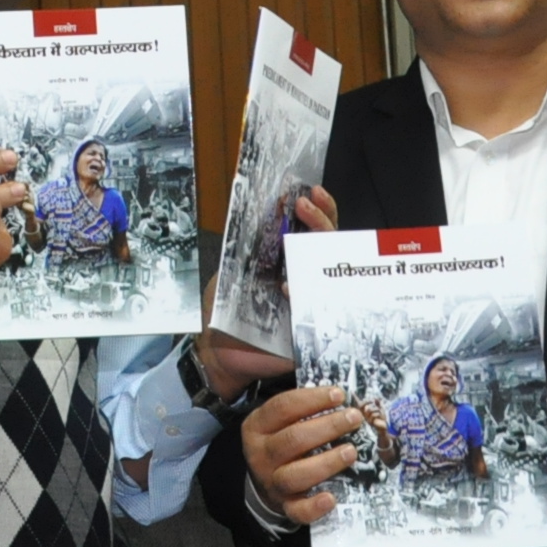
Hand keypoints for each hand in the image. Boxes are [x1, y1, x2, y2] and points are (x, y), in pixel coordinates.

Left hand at [192, 184, 338, 397]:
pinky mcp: (309, 331)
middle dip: (321, 219)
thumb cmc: (223, 314)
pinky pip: (319, 311)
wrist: (216, 354)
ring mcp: (311, 305)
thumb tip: (268, 215)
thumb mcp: (232, 273)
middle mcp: (305, 282)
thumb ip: (250, 250)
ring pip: (330, 273)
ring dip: (320, 247)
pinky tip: (286, 285)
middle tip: (306, 202)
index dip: (314, 211)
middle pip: (328, 247)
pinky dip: (303, 295)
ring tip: (307, 229)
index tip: (306, 192)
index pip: (311, 234)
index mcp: (288, 265)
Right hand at [239, 383, 368, 524]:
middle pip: (293, 439)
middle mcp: (261, 454)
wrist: (265, 483)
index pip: (282, 407)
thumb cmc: (282, 442)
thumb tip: (339, 394)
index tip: (339, 394)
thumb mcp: (280, 421)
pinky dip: (314, 506)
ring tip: (352, 451)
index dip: (312, 399)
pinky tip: (331, 498)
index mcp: (257, 427)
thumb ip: (301, 409)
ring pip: (296, 474)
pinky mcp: (285, 506)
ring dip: (326, 462)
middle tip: (354, 418)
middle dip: (327, 426)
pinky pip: (297, 510)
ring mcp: (272, 482)